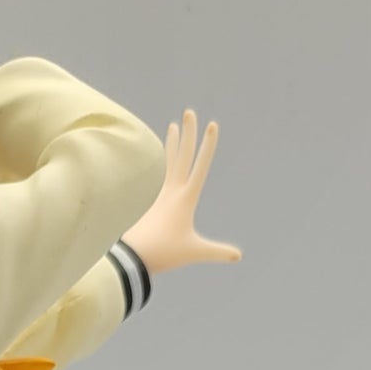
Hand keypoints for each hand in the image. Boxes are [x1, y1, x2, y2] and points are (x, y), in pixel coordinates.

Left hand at [122, 111, 240, 274]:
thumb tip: (238, 257)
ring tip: (173, 125)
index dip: (208, 146)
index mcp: (185, 198)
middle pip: (183, 156)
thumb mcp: (194, 252)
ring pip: (169, 162)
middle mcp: (172, 191)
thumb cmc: (164, 253)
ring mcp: (159, 194)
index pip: (200, 166)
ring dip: (173, 143)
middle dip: (189, 133)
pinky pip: (159, 176)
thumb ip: (217, 252)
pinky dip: (162, 164)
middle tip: (189, 112)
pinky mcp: (150, 201)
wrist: (132, 257)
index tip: (212, 125)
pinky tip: (162, 158)